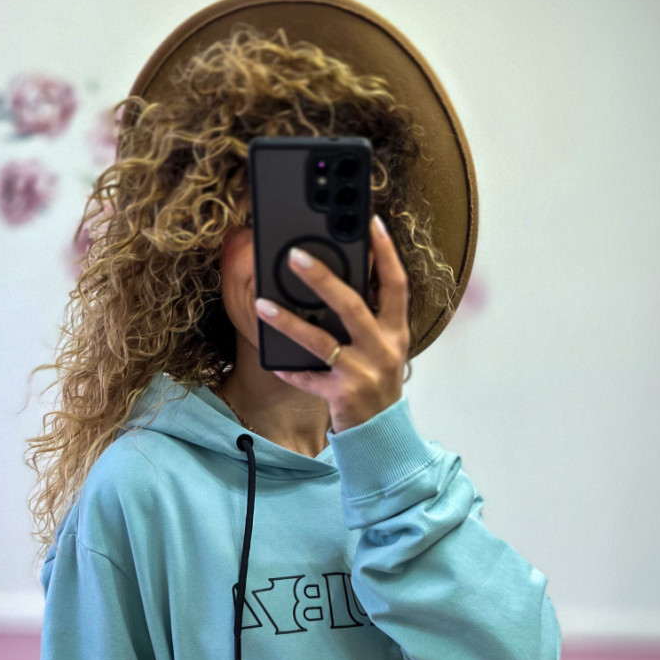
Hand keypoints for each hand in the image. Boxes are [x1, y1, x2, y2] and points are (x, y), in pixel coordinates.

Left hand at [254, 215, 409, 433]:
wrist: (382, 436)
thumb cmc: (376, 383)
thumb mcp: (383, 348)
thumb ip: (370, 319)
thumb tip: (337, 281)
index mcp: (396, 332)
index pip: (396, 284)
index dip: (386, 253)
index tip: (371, 223)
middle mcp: (383, 350)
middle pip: (352, 306)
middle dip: (322, 278)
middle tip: (294, 256)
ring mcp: (363, 373)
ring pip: (321, 341)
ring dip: (289, 321)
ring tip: (263, 304)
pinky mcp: (343, 396)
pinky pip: (309, 379)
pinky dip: (291, 370)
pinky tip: (274, 361)